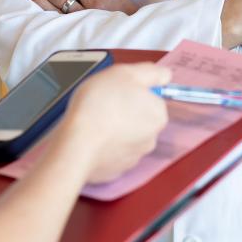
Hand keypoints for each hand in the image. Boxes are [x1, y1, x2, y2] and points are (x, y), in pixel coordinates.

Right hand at [56, 63, 170, 183]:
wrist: (77, 143)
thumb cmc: (99, 106)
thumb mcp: (126, 73)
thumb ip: (151, 72)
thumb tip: (164, 75)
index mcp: (158, 114)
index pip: (151, 97)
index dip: (133, 89)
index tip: (118, 88)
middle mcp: (150, 138)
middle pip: (139, 116)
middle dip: (124, 109)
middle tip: (104, 101)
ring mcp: (133, 156)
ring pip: (125, 135)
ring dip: (113, 127)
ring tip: (94, 119)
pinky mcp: (115, 169)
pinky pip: (111, 151)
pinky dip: (103, 144)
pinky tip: (91, 136)